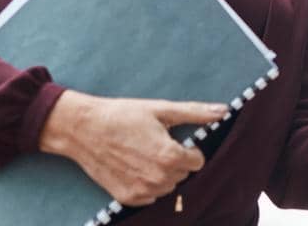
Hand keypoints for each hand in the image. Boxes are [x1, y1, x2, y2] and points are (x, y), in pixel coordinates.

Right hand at [39, 90, 226, 205]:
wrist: (83, 129)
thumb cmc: (123, 115)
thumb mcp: (161, 109)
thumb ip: (196, 113)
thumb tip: (224, 110)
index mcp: (170, 157)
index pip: (198, 162)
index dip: (189, 149)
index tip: (173, 140)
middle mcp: (158, 178)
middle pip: (183, 174)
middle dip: (175, 160)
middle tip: (154, 144)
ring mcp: (142, 191)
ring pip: (168, 186)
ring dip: (162, 173)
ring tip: (142, 154)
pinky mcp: (127, 198)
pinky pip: (150, 196)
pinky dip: (146, 183)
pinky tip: (133, 166)